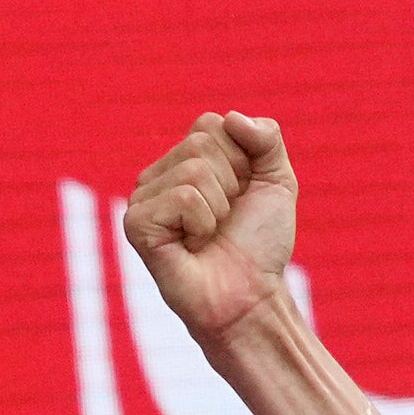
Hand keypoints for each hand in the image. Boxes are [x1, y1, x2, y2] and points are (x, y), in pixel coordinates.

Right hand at [123, 111, 296, 343]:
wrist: (252, 296)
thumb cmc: (259, 244)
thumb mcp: (277, 183)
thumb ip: (266, 139)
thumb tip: (232, 117)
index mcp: (185, 160)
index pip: (213, 124)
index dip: (244, 161)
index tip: (243, 196)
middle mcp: (158, 175)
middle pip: (202, 143)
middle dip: (233, 184)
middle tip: (227, 220)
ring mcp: (142, 198)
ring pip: (195, 171)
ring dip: (220, 209)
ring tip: (211, 236)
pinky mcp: (137, 223)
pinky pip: (184, 198)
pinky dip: (203, 224)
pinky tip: (194, 246)